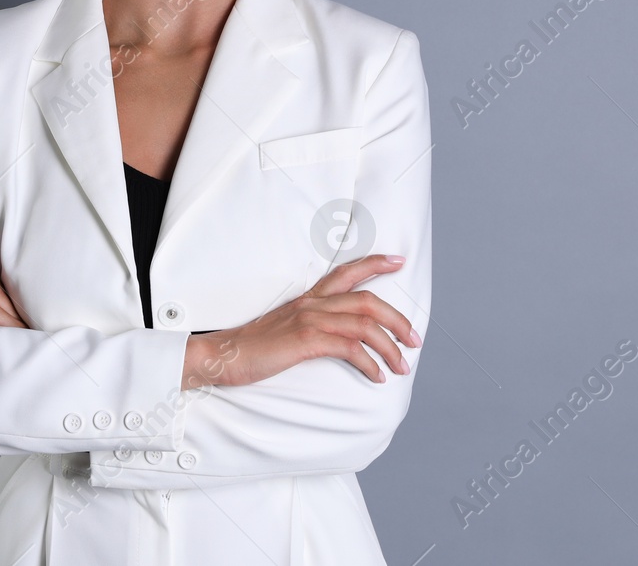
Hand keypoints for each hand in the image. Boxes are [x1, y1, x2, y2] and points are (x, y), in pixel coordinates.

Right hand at [182, 254, 419, 389]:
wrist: (222, 355)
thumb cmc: (254, 348)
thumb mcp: (287, 329)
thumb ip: (312, 328)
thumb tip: (341, 341)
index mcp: (309, 299)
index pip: (347, 273)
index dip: (375, 264)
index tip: (398, 261)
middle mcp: (312, 304)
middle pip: (367, 300)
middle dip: (398, 319)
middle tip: (415, 340)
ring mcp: (309, 320)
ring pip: (364, 324)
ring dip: (390, 346)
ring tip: (402, 366)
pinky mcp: (305, 340)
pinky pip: (349, 347)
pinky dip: (369, 363)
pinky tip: (376, 377)